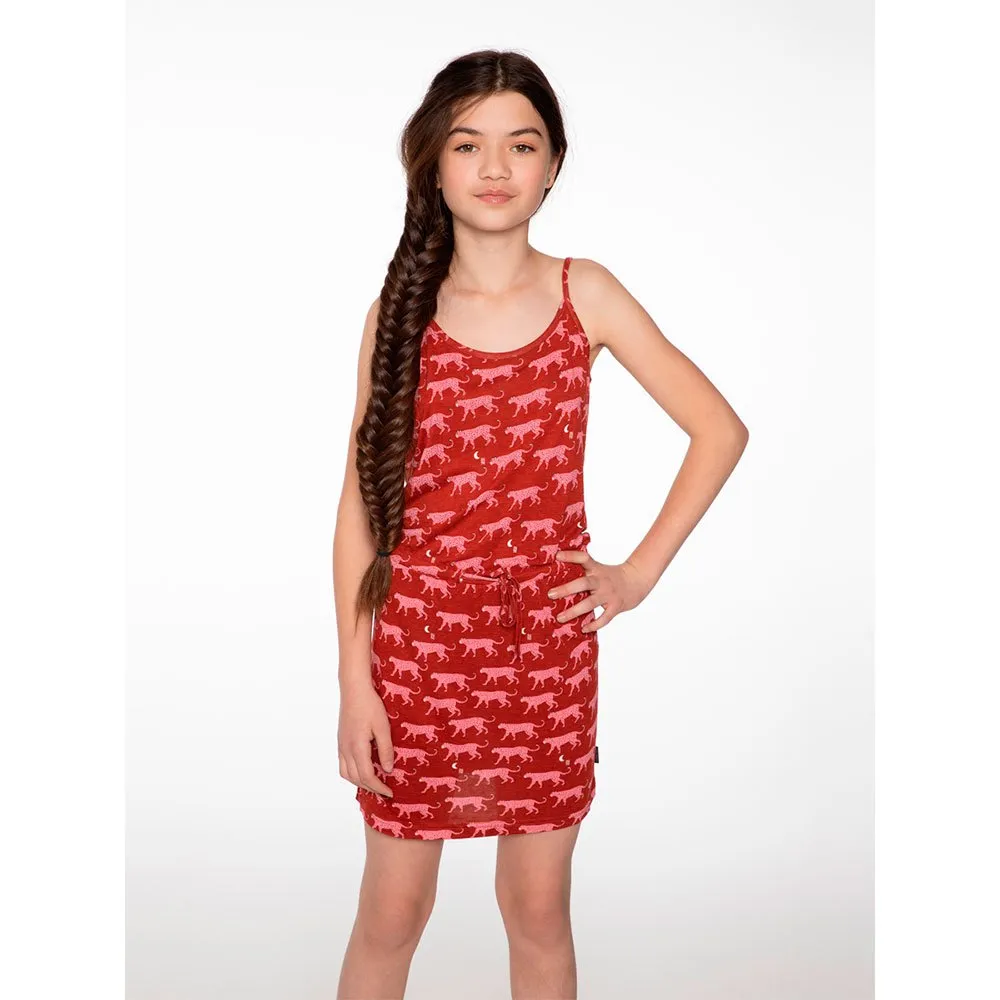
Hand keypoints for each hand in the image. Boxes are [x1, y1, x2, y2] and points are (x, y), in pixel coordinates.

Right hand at [338, 675, 394, 797]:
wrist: (354, 690)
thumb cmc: (370, 706)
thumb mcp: (383, 727)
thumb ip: (385, 750)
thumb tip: (388, 770)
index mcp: (357, 748)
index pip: (367, 776)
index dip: (379, 787)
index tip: (390, 792)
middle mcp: (346, 750)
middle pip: (356, 779)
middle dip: (370, 788)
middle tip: (384, 791)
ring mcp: (341, 746)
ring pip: (346, 774)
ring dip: (359, 783)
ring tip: (373, 784)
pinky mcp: (340, 741)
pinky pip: (342, 765)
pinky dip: (351, 774)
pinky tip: (361, 770)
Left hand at [547, 548, 650, 632]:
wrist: (636, 580)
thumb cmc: (610, 576)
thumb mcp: (598, 568)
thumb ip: (582, 569)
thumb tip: (556, 566)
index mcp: (596, 569)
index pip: (584, 558)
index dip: (571, 556)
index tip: (557, 556)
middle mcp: (601, 581)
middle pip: (584, 583)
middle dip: (566, 589)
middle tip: (551, 594)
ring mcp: (609, 594)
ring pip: (590, 603)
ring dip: (574, 611)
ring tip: (560, 617)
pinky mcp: (615, 607)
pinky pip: (604, 618)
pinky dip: (594, 625)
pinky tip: (583, 629)